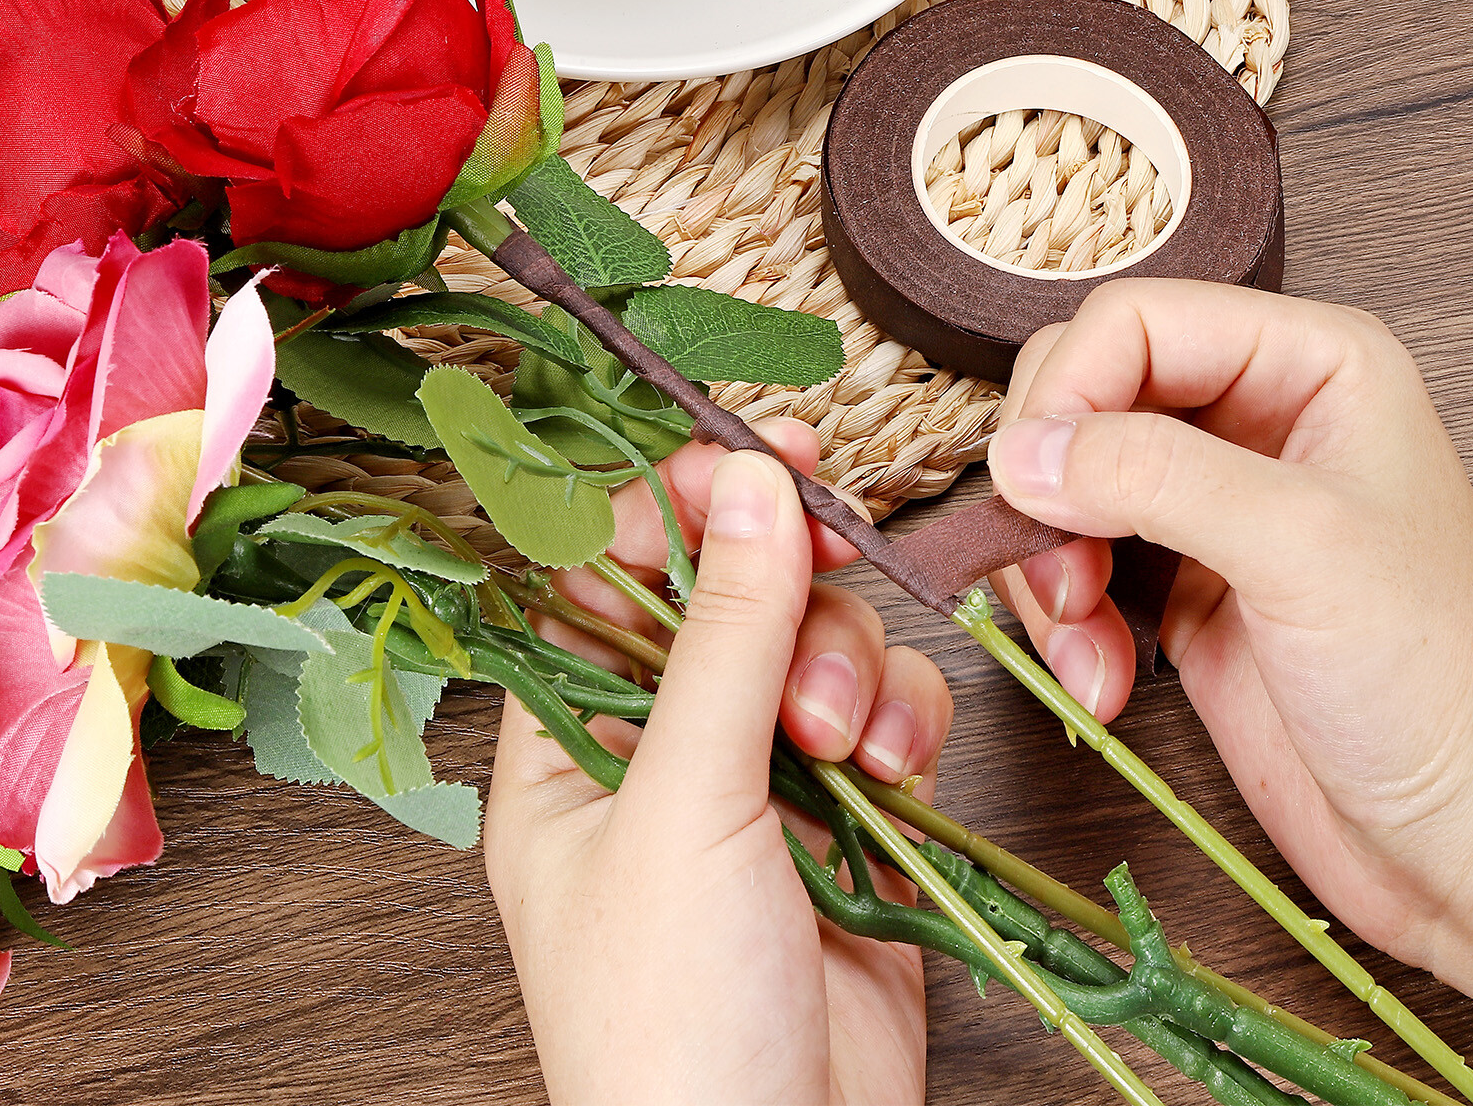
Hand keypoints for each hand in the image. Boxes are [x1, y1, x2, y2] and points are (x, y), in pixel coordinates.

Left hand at [485, 420, 953, 1104]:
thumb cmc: (672, 1022)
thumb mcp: (685, 804)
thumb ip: (724, 634)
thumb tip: (747, 482)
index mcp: (570, 739)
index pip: (609, 573)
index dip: (676, 501)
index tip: (753, 451)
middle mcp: (661, 748)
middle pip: (731, 591)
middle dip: (786, 586)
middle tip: (823, 555)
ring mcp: (760, 779)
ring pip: (820, 643)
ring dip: (850, 666)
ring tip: (847, 745)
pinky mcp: (851, 813)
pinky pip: (886, 708)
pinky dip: (902, 720)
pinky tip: (895, 773)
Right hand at [984, 281, 1472, 1093]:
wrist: (1471, 832)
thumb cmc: (1442, 678)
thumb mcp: (1303, 548)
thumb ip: (1154, 476)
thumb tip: (1022, 451)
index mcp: (1305, 364)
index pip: (1133, 321)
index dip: (1071, 391)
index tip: (1037, 481)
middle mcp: (1249, 417)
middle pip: (1080, 394)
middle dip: (1049, 484)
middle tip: (1065, 568)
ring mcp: (1205, 504)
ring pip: (1059, 483)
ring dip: (1046, 567)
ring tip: (1083, 639)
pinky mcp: (1173, 583)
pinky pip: (1068, 565)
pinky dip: (1060, 621)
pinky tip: (1101, 677)